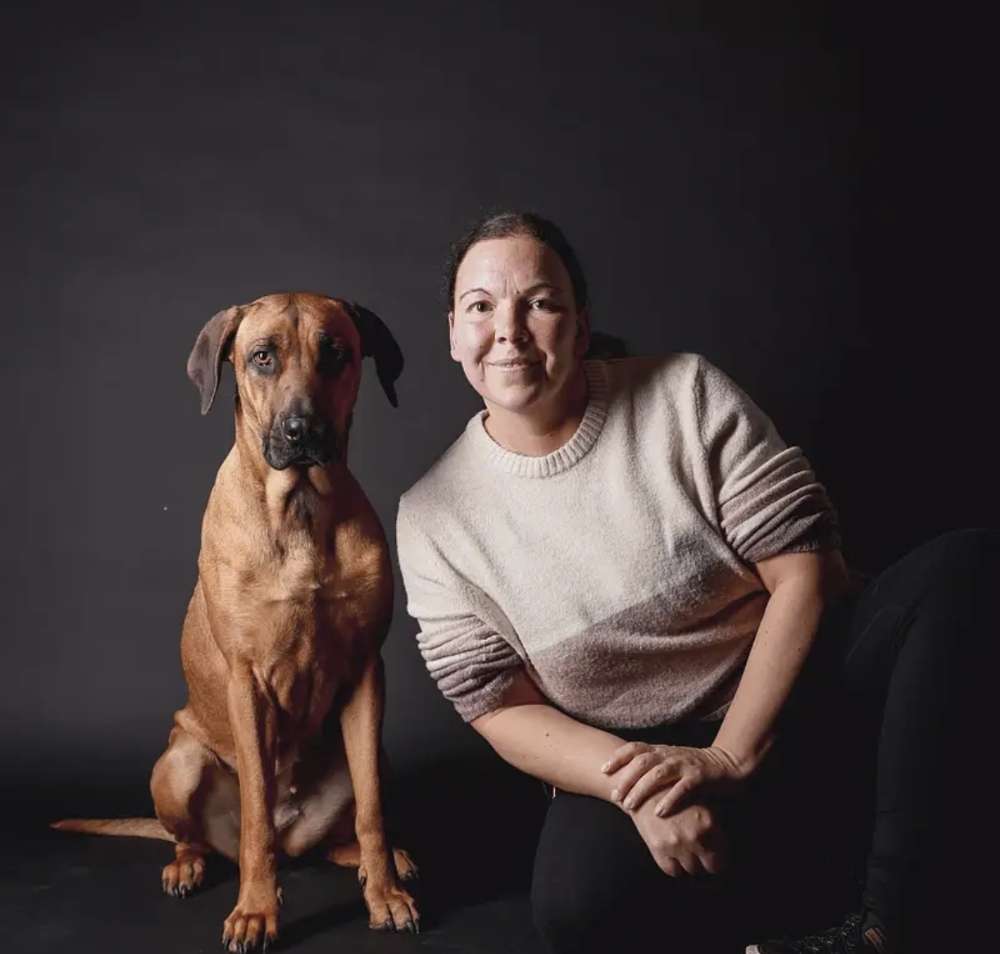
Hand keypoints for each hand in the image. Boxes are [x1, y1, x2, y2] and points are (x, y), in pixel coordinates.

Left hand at [602, 742, 746, 816]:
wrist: (727, 764)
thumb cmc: (694, 767)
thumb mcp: (671, 762)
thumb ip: (652, 767)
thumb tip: (625, 779)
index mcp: (661, 750)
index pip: (635, 748)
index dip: (619, 756)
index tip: (604, 769)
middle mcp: (670, 754)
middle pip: (642, 762)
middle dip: (626, 779)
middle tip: (615, 796)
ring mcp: (685, 764)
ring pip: (658, 774)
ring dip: (641, 790)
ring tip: (629, 806)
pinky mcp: (699, 776)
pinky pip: (682, 788)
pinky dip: (669, 799)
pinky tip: (659, 813)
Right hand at [630, 797, 728, 876]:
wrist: (644, 786)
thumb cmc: (675, 791)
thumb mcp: (700, 799)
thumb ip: (714, 821)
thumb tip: (722, 840)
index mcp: (708, 823)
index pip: (722, 858)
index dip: (719, 857)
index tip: (716, 854)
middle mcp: (693, 837)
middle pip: (708, 867)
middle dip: (706, 861)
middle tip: (702, 853)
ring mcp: (675, 844)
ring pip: (691, 869)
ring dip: (691, 862)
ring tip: (688, 850)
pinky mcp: (658, 848)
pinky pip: (672, 870)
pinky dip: (675, 865)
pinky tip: (675, 854)